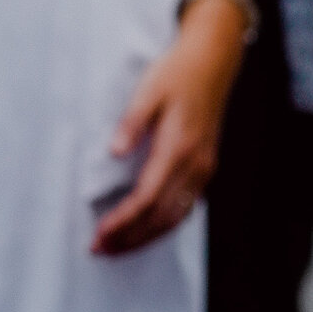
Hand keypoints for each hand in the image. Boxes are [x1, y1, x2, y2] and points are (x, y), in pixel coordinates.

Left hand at [92, 3, 248, 254]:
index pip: (147, 198)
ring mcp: (203, 169)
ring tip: (117, 247)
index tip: (99, 234)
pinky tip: (145, 230)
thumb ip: (132, 122)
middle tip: (100, 249)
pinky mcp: (205, 168)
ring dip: (145, 237)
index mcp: (178, 147)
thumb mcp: (149, 89)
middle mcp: (194, 165)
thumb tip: (115, 151)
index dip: (122, 221)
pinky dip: (163, 226)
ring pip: (175, 218)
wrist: (213, 61)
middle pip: (161, 217)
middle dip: (130, 238)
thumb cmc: (177, 73)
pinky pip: (185, 208)